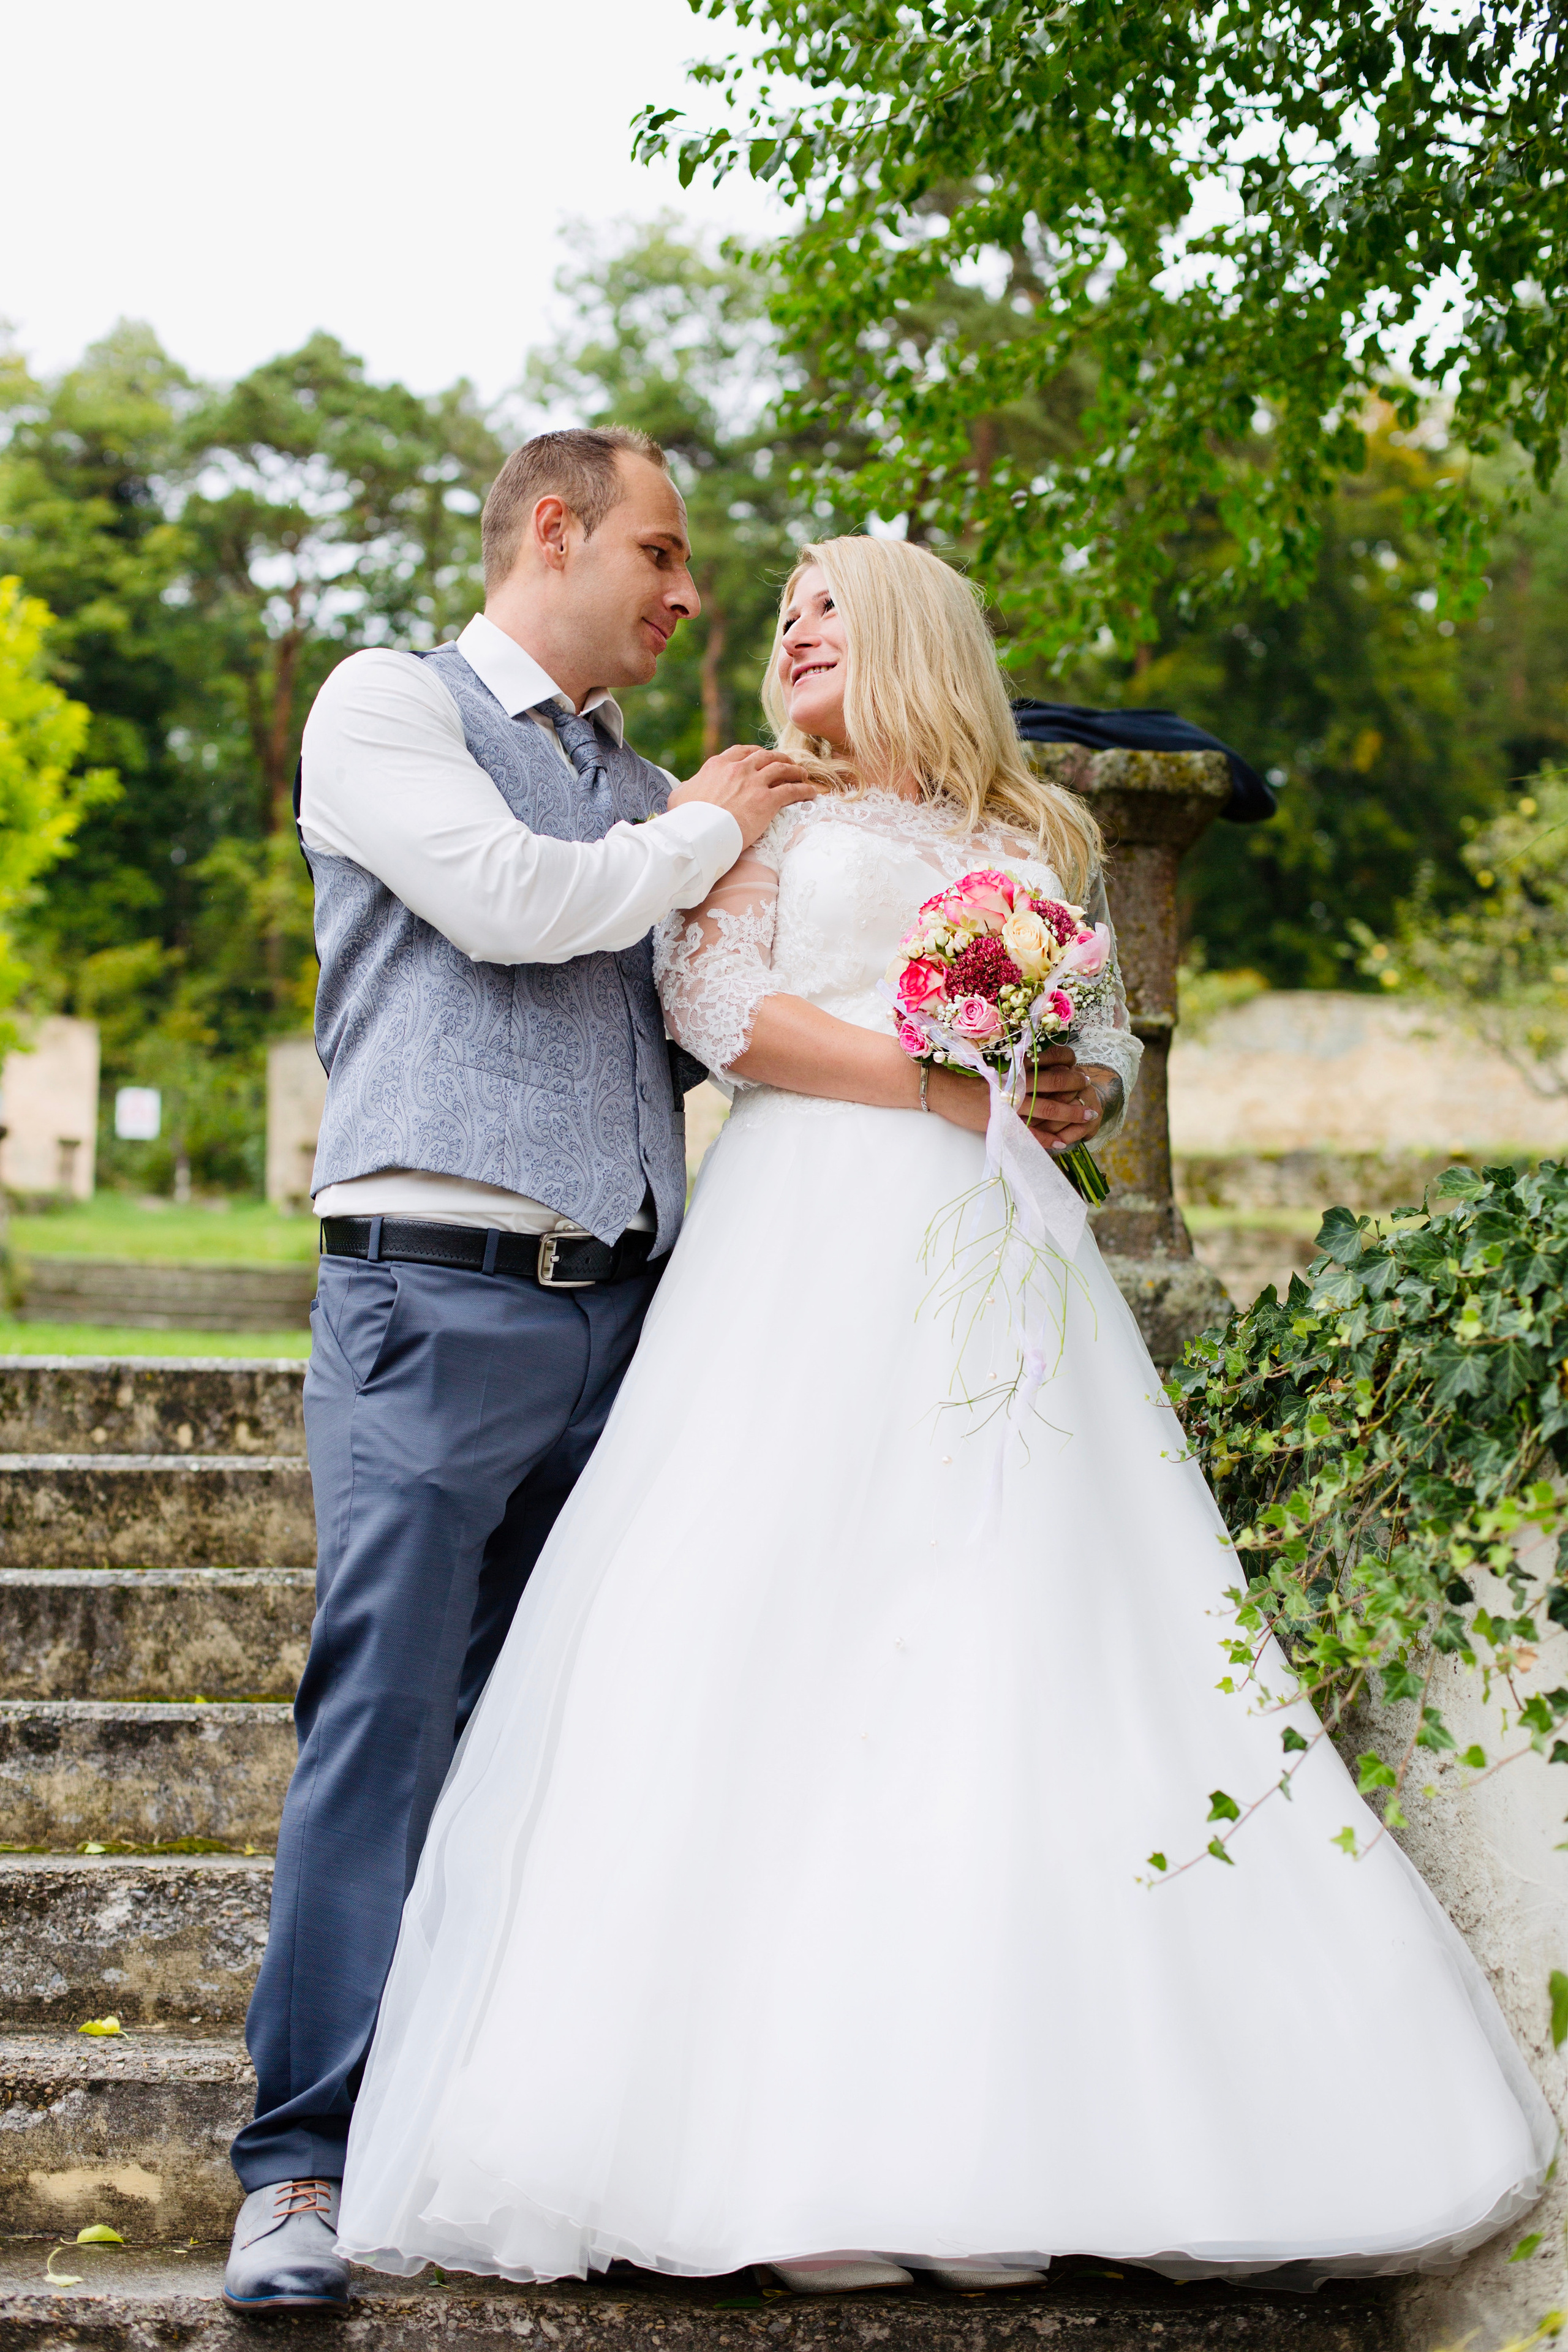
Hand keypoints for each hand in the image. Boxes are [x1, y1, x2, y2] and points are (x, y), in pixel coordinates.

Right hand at [667, 744, 816, 848]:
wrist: (699, 833)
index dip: (755, 753)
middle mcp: (738, 769)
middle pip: (765, 756)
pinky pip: (792, 790)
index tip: (762, 757)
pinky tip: (811, 793)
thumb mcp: (680, 796)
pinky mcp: (767, 800)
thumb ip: (688, 787)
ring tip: (803, 775)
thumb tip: (687, 790)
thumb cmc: (686, 819)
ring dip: (795, 770)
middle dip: (779, 758)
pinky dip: (804, 790)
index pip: (741, 751)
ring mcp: (754, 783)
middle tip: (788, 765)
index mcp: (718, 765)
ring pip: (782, 768)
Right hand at [926, 1046, 1116, 1148]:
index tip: (1076, 1064)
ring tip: (1087, 1113)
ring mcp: (1011, 1103)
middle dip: (1077, 1084)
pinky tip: (1064, 1142)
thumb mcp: (991, 1055)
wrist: (939, 1087)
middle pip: (1057, 1082)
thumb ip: (1014, 1056)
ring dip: (1073, 1112)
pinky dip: (1049, 1139)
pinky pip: (1031, 1133)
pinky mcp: (1003, 1122)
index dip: (1068, 1060)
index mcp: (1015, 1061)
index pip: (1051, 1057)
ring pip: (1050, 1108)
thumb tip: (1035, 1054)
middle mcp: (1017, 1081)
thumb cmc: (962, 1069)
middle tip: (1086, 1085)